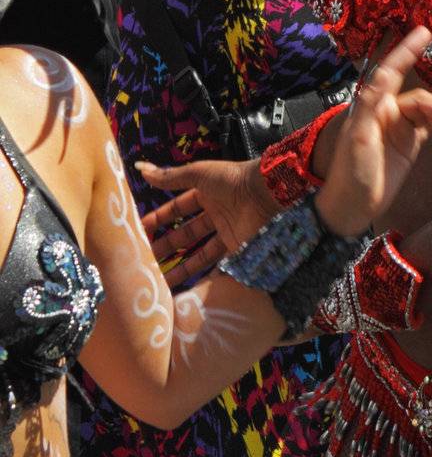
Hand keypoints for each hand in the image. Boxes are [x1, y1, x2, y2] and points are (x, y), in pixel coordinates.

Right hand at [137, 155, 275, 286]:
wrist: (267, 191)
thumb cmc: (231, 179)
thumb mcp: (198, 174)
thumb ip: (171, 177)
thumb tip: (140, 168)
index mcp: (205, 193)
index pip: (176, 209)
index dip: (159, 219)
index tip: (139, 232)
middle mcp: (214, 214)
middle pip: (185, 234)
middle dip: (165, 247)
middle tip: (144, 262)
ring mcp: (226, 232)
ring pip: (198, 253)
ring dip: (180, 267)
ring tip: (160, 282)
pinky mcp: (237, 248)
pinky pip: (217, 264)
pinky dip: (205, 276)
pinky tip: (189, 288)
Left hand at [314, 26, 431, 238]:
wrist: (352, 208)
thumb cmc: (350, 172)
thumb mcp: (357, 138)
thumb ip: (370, 106)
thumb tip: (381, 76)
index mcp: (371, 106)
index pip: (391, 72)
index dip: (407, 51)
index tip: (424, 32)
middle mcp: (387, 112)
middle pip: (418, 97)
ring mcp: (400, 128)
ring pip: (427, 110)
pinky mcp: (410, 144)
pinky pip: (431, 125)